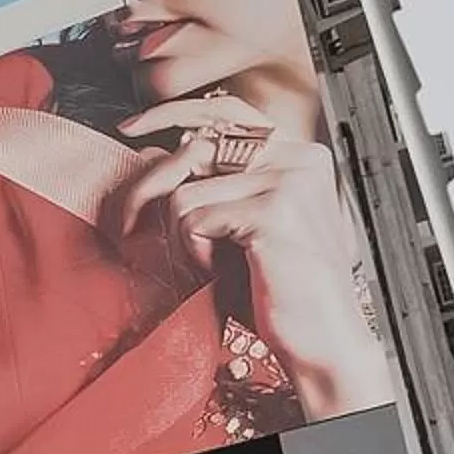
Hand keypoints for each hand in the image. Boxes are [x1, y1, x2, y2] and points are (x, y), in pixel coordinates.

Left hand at [117, 104, 391, 418]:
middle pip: (193, 148)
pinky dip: (193, 254)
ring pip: (185, 191)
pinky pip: (193, 220)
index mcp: (299, 156)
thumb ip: (217, 186)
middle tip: (129, 223)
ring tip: (207, 265)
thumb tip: (156, 152)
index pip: (226, 112)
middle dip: (150, 187)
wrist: (323, 341)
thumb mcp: (245, 226)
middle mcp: (298, 159)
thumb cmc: (281, 291)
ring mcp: (288, 182)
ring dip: (180, 238)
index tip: (131, 127)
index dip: (172, 113)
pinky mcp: (272, 212)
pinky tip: (219, 274)